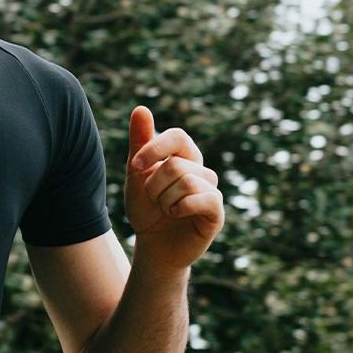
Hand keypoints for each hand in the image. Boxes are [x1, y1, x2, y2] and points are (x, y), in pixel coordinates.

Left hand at [124, 105, 223, 274]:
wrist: (151, 244)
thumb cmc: (145, 207)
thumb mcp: (136, 173)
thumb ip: (140, 142)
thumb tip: (141, 108)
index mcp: (185, 156)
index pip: (178, 137)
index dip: (155, 148)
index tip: (136, 165)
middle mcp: (201, 170)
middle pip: (176, 164)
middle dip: (153, 185)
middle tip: (152, 198)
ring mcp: (211, 191)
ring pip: (187, 181)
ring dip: (164, 198)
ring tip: (163, 209)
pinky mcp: (216, 213)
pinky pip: (204, 199)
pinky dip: (180, 207)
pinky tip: (174, 214)